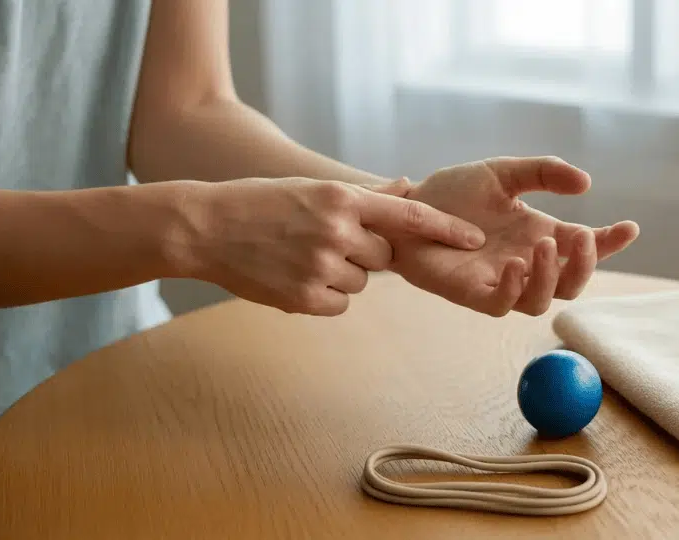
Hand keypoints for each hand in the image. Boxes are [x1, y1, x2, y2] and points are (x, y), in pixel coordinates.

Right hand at [181, 177, 484, 315]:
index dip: (444, 228)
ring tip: (300, 257)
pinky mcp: (305, 299)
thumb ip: (364, 196)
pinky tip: (293, 276)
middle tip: (326, 242)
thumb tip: (407, 185)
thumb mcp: (314, 189)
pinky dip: (323, 296)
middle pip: (384, 257)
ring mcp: (320, 266)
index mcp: (341, 199)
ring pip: (360, 282)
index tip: (473, 238)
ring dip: (342, 274)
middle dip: (365, 254)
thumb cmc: (262, 203)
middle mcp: (336, 231)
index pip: (407, 215)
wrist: (204, 228)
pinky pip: (339, 304)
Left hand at [379, 157, 639, 315]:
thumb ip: (543, 172)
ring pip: (541, 301)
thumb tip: (586, 183)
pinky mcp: (472, 293)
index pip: (584, 247)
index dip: (610, 243)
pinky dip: (514, 289)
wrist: (406, 205)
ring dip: (550, 277)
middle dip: (585, 266)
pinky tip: (514, 265)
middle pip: (571, 284)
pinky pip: (502, 306)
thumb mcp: (503, 173)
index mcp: (539, 235)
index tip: (629, 227)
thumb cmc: (453, 193)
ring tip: (542, 245)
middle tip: (582, 239)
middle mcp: (525, 263)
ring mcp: (500, 281)